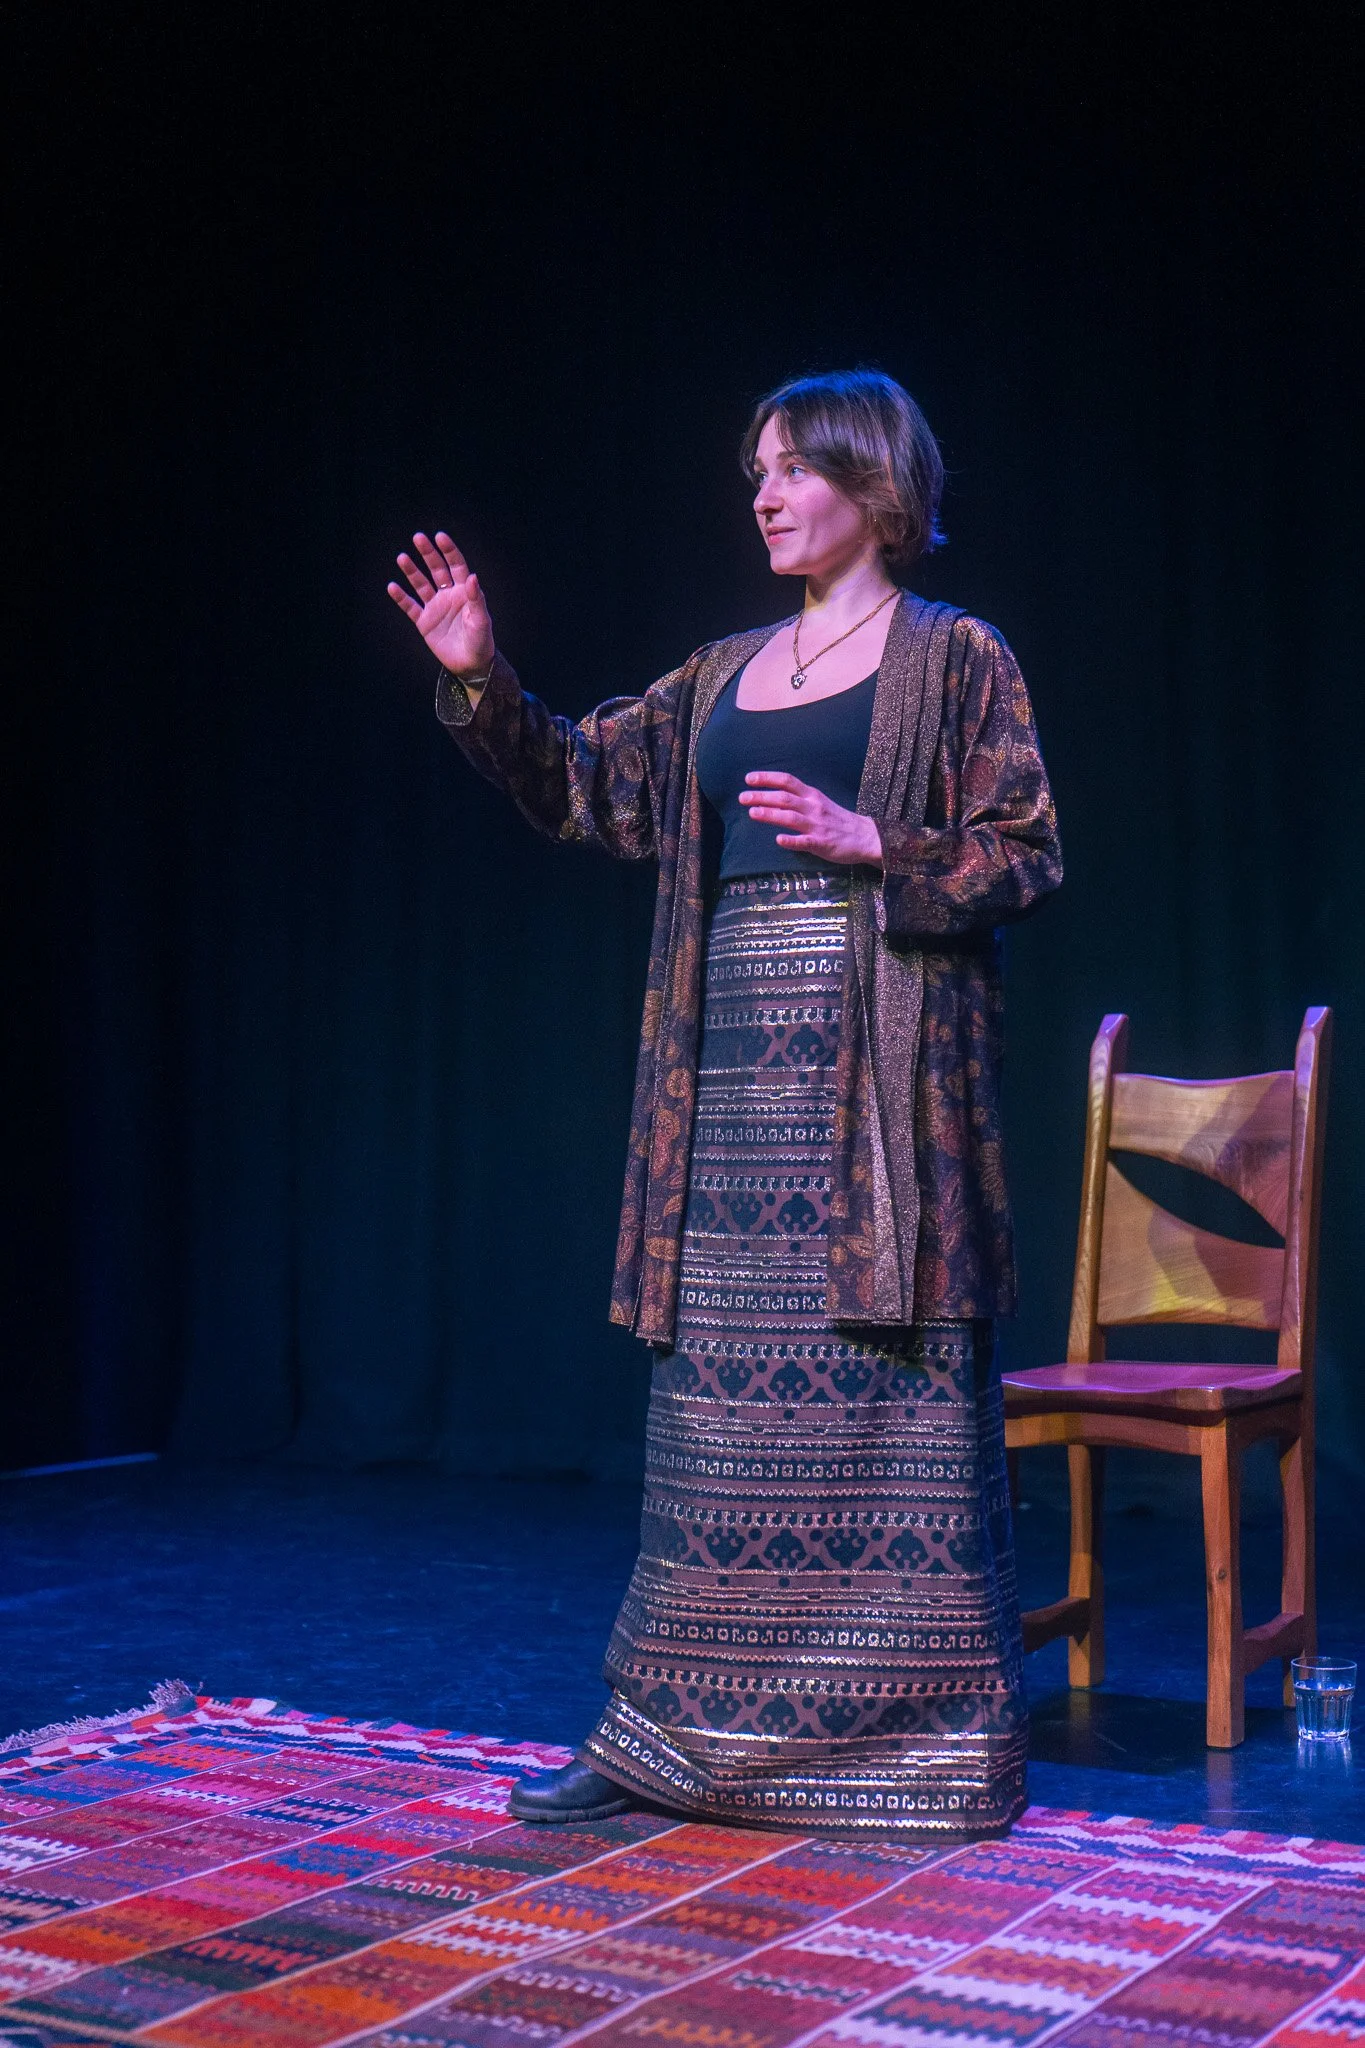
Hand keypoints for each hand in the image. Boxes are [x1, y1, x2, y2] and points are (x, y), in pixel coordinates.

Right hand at [387, 531, 494, 679]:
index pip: (456, 565)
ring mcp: (435, 608)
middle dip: (428, 553)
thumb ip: (476, 599)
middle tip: (418, 537)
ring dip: (412, 571)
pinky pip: (410, 607)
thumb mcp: (481, 621)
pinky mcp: (424, 622)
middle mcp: (448, 595)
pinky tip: (392, 587)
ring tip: (402, 557)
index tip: (440, 537)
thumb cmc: (481, 642)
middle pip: (436, 569)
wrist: (471, 666)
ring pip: (421, 585)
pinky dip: (401, 598)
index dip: (449, 551)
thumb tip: (472, 576)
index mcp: (464, 592)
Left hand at [739, 773, 882, 865]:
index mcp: (812, 795)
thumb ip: (799, 798)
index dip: (767, 778)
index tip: (749, 778)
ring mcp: (817, 826)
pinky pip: (805, 841)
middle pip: (784, 798)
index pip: (787, 781)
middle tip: (742, 797)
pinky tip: (778, 840)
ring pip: (790, 817)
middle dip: (762, 796)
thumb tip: (773, 795)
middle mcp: (813, 807)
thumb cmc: (838, 820)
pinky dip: (791, 840)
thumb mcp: (819, 802)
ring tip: (752, 813)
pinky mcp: (822, 843)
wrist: (865, 836)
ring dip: (770, 814)